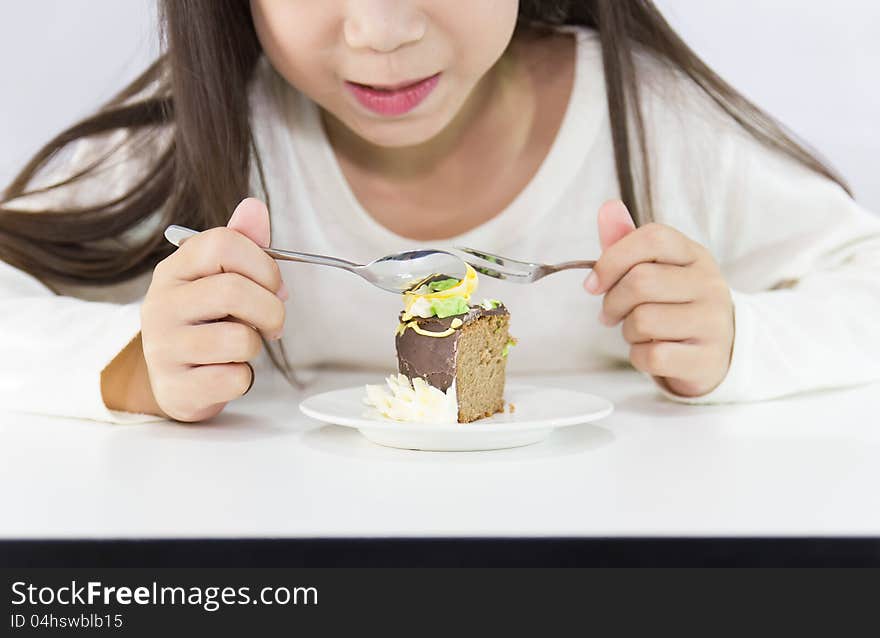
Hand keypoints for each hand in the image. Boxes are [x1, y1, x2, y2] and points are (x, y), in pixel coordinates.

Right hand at [140, 198, 287, 420]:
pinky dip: (242, 378)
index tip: (274, 286)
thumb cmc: (206, 322)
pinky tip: (225, 372)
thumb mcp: (219, 279)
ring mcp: (163, 348)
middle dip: (270, 309)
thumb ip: (241, 243)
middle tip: (272, 323)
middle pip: (234, 291)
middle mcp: (160, 305)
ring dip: (255, 346)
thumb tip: (255, 206)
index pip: (223, 244)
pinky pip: (233, 379)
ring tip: (240, 347)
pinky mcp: (176, 388)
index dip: (263, 264)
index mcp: (174, 270)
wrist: (175, 380)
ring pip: (238, 340)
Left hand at [584, 200, 733, 396]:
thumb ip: (628, 242)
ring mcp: (713, 322)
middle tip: (611, 314)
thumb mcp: (658, 270)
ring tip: (640, 332)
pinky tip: (652, 351)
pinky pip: (652, 356)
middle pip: (640, 282)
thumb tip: (607, 207)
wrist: (720, 350)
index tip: (593, 284)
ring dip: (628, 332)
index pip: (652, 238)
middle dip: (613, 302)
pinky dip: (639, 357)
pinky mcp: (707, 358)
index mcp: (695, 255)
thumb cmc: (676, 305)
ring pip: (643, 321)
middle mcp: (710, 284)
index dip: (612, 258)